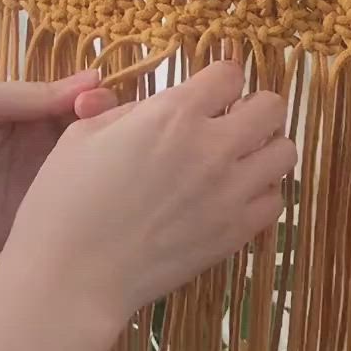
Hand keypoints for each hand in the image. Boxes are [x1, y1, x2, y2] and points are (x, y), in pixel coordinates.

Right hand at [0, 62, 296, 350]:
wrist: (72, 277)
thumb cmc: (64, 202)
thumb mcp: (83, 135)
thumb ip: (129, 113)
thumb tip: (154, 109)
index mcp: (173, 114)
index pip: (229, 74)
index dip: (217, 81)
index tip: (206, 95)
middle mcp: (213, 147)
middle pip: (273, 107)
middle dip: (254, 107)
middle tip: (229, 123)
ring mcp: (230, 192)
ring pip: (285, 153)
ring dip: (264, 149)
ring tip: (237, 160)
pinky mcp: (235, 233)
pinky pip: (275, 201)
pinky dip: (261, 194)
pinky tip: (233, 198)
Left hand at [0, 73, 115, 286]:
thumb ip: (36, 97)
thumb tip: (96, 77)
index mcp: (30, 113)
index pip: (82, 102)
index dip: (99, 100)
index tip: (94, 106)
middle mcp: (41, 150)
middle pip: (94, 141)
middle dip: (112, 135)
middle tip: (114, 139)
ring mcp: (39, 191)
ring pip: (89, 179)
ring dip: (111, 174)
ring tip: (127, 171)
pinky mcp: (31, 227)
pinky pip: (68, 219)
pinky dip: (92, 213)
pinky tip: (113, 209)